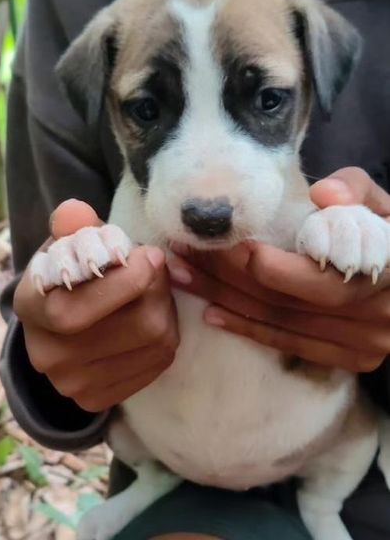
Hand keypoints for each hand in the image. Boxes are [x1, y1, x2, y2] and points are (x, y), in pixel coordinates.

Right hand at [14, 200, 178, 411]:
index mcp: (32, 308)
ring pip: (157, 342)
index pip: (79, 308)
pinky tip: (152, 318)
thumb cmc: (70, 278)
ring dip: (168, 309)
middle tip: (157, 269)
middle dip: (159, 289)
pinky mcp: (99, 399)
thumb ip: (73, 229)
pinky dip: (167, 335)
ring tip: (155, 291)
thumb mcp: (66, 248)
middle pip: (138, 326)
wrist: (59, 328)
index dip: (127, 281)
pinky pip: (160, 362)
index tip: (148, 255)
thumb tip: (76, 214)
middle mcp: (49, 355)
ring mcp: (75, 384)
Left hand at [167, 167, 389, 372]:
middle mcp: (374, 316)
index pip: (313, 278)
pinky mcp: (348, 359)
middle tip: (182, 251)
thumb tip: (322, 193)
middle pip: (283, 300)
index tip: (222, 241)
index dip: (264, 264)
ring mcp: (362, 345)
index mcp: (387, 271)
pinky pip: (288, 345)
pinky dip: (247, 328)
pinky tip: (211, 313)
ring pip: (278, 323)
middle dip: (225, 275)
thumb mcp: (387, 208)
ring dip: (223, 300)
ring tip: (182, 276)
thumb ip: (358, 192)